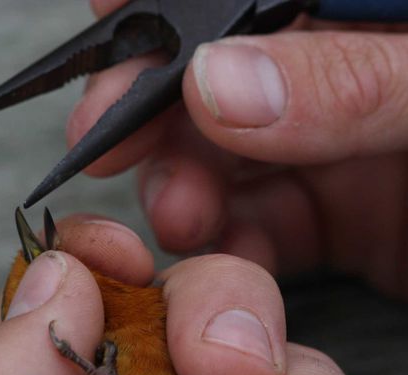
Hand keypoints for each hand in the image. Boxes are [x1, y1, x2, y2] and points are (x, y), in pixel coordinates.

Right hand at [71, 2, 407, 295]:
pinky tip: (223, 259)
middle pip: (216, 83)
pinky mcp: (337, 218)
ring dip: (181, 191)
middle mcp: (333, 81)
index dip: (168, 7)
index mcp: (359, 12)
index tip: (106, 17)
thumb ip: (343, 85)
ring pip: (224, 161)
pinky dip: (230, 249)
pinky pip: (262, 229)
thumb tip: (217, 84)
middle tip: (105, 142)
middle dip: (150, 112)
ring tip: (179, 217)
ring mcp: (332, 151)